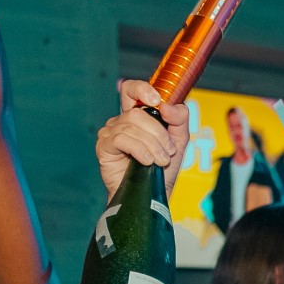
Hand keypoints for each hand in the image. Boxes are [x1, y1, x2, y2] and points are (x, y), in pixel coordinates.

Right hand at [97, 79, 189, 198]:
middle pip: (138, 113)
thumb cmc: (163, 167)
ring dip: (152, 145)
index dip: (142, 89)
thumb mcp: (179, 140)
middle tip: (169, 151)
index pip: (132, 90)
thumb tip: (167, 106)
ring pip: (131, 126)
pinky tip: (147, 161)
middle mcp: (121, 121)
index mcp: (138, 115)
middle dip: (158, 132)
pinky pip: (121, 139)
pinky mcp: (104, 147)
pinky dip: (139, 150)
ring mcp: (110, 133)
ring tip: (161, 160)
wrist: (153, 194)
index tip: (157, 101)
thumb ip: (179, 119)